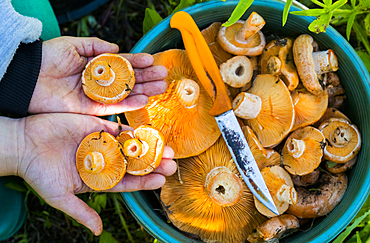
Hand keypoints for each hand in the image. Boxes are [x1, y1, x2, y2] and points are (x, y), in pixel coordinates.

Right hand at [14, 113, 175, 234]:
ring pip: (131, 146)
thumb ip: (81, 212)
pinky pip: (119, 129)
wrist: (23, 145)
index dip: (143, 182)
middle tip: (172, 163)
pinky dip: (133, 131)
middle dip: (153, 164)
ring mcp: (102, 144)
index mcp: (98, 178)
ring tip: (167, 148)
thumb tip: (98, 231)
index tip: (160, 181)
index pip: (126, 182)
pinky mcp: (97, 127)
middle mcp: (104, 161)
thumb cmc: (39, 172)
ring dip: (149, 147)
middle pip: (134, 164)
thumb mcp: (60, 196)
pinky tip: (148, 132)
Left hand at [28, 36, 167, 114]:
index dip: (138, 62)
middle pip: (128, 80)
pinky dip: (129, 104)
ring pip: (125, 94)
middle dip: (146, 77)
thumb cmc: (47, 58)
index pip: (122, 63)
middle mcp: (99, 81)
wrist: (28, 79)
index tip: (152, 60)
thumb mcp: (72, 45)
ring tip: (160, 88)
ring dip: (143, 91)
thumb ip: (95, 45)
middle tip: (164, 76)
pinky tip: (144, 100)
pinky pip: (114, 107)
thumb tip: (117, 48)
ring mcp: (96, 96)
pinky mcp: (90, 109)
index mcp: (96, 64)